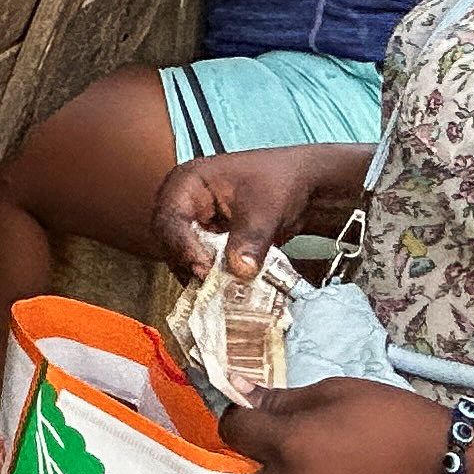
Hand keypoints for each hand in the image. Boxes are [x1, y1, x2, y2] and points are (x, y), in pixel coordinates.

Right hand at [155, 140, 376, 280]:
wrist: (304, 188)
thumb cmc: (280, 182)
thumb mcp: (266, 209)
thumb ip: (251, 238)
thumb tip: (239, 270)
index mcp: (187, 183)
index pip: (171, 219)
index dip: (183, 246)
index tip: (203, 268)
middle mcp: (183, 205)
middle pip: (170, 242)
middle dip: (189, 264)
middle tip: (211, 284)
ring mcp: (194, 226)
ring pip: (183, 259)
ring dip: (201, 276)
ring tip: (221, 291)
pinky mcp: (207, 245)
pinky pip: (201, 266)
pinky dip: (213, 279)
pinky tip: (228, 290)